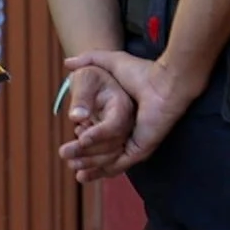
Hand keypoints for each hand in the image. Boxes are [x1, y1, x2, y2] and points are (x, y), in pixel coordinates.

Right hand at [62, 48, 188, 176]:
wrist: (165, 84)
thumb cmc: (143, 72)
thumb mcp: (111, 62)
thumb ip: (90, 60)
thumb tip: (67, 63)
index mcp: (124, 116)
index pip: (101, 132)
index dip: (84, 137)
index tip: (69, 137)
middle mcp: (130, 132)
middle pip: (102, 150)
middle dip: (83, 157)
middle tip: (65, 156)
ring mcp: (136, 142)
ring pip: (108, 160)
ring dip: (89, 165)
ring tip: (72, 167)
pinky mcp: (141, 150)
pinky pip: (119, 165)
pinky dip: (101, 169)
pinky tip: (85, 170)